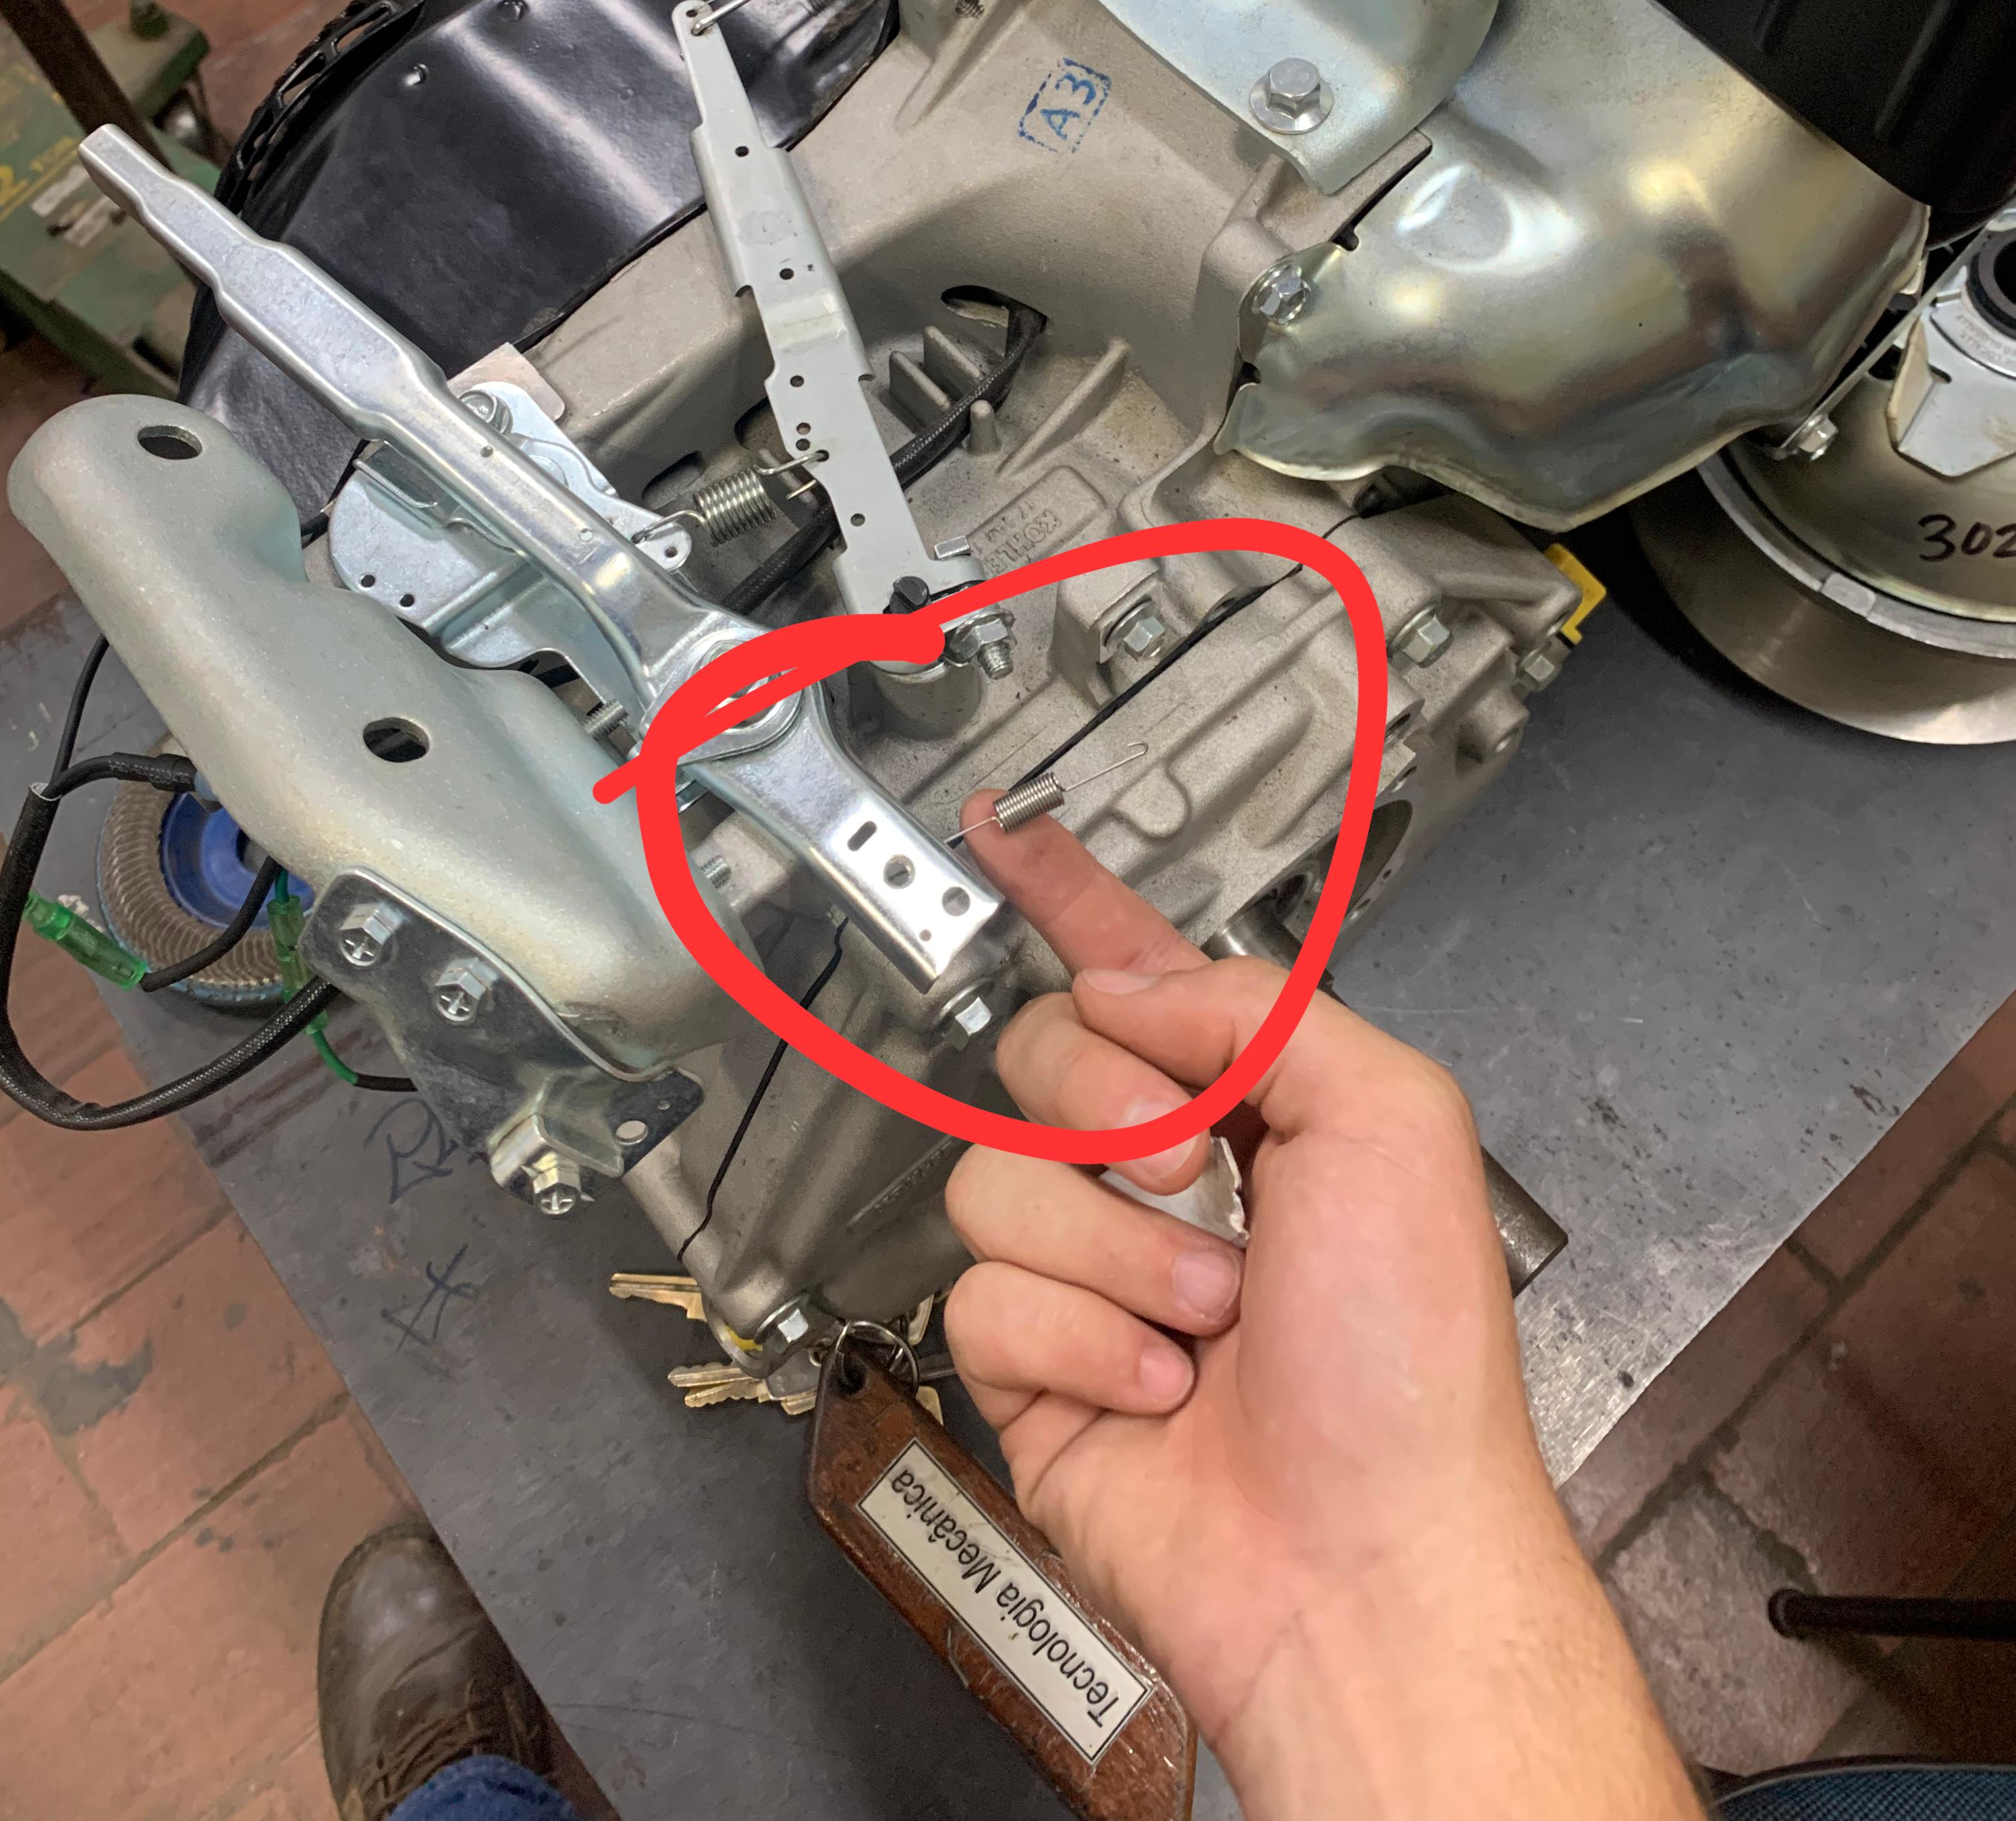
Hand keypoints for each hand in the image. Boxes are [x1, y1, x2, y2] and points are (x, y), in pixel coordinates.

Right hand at [945, 803, 1699, 1820]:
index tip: (1007, 833)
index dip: (1070, 897)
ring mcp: (1092, 1273)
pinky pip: (981, 1296)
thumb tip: (1130, 984)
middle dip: (1106, 1105)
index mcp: (1255, 1105)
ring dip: (1117, 1250)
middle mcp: (1163, 1179)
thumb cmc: (1414, 1367)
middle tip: (1192, 1171)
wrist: (1365, 1562)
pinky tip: (1159, 1388)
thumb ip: (1259, 1009)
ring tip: (1209, 1318)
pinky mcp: (1034, 1368)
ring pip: (997, 1179)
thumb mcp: (1390, 1122)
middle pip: (1041, 1054)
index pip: (1138, 970)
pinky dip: (1079, 1341)